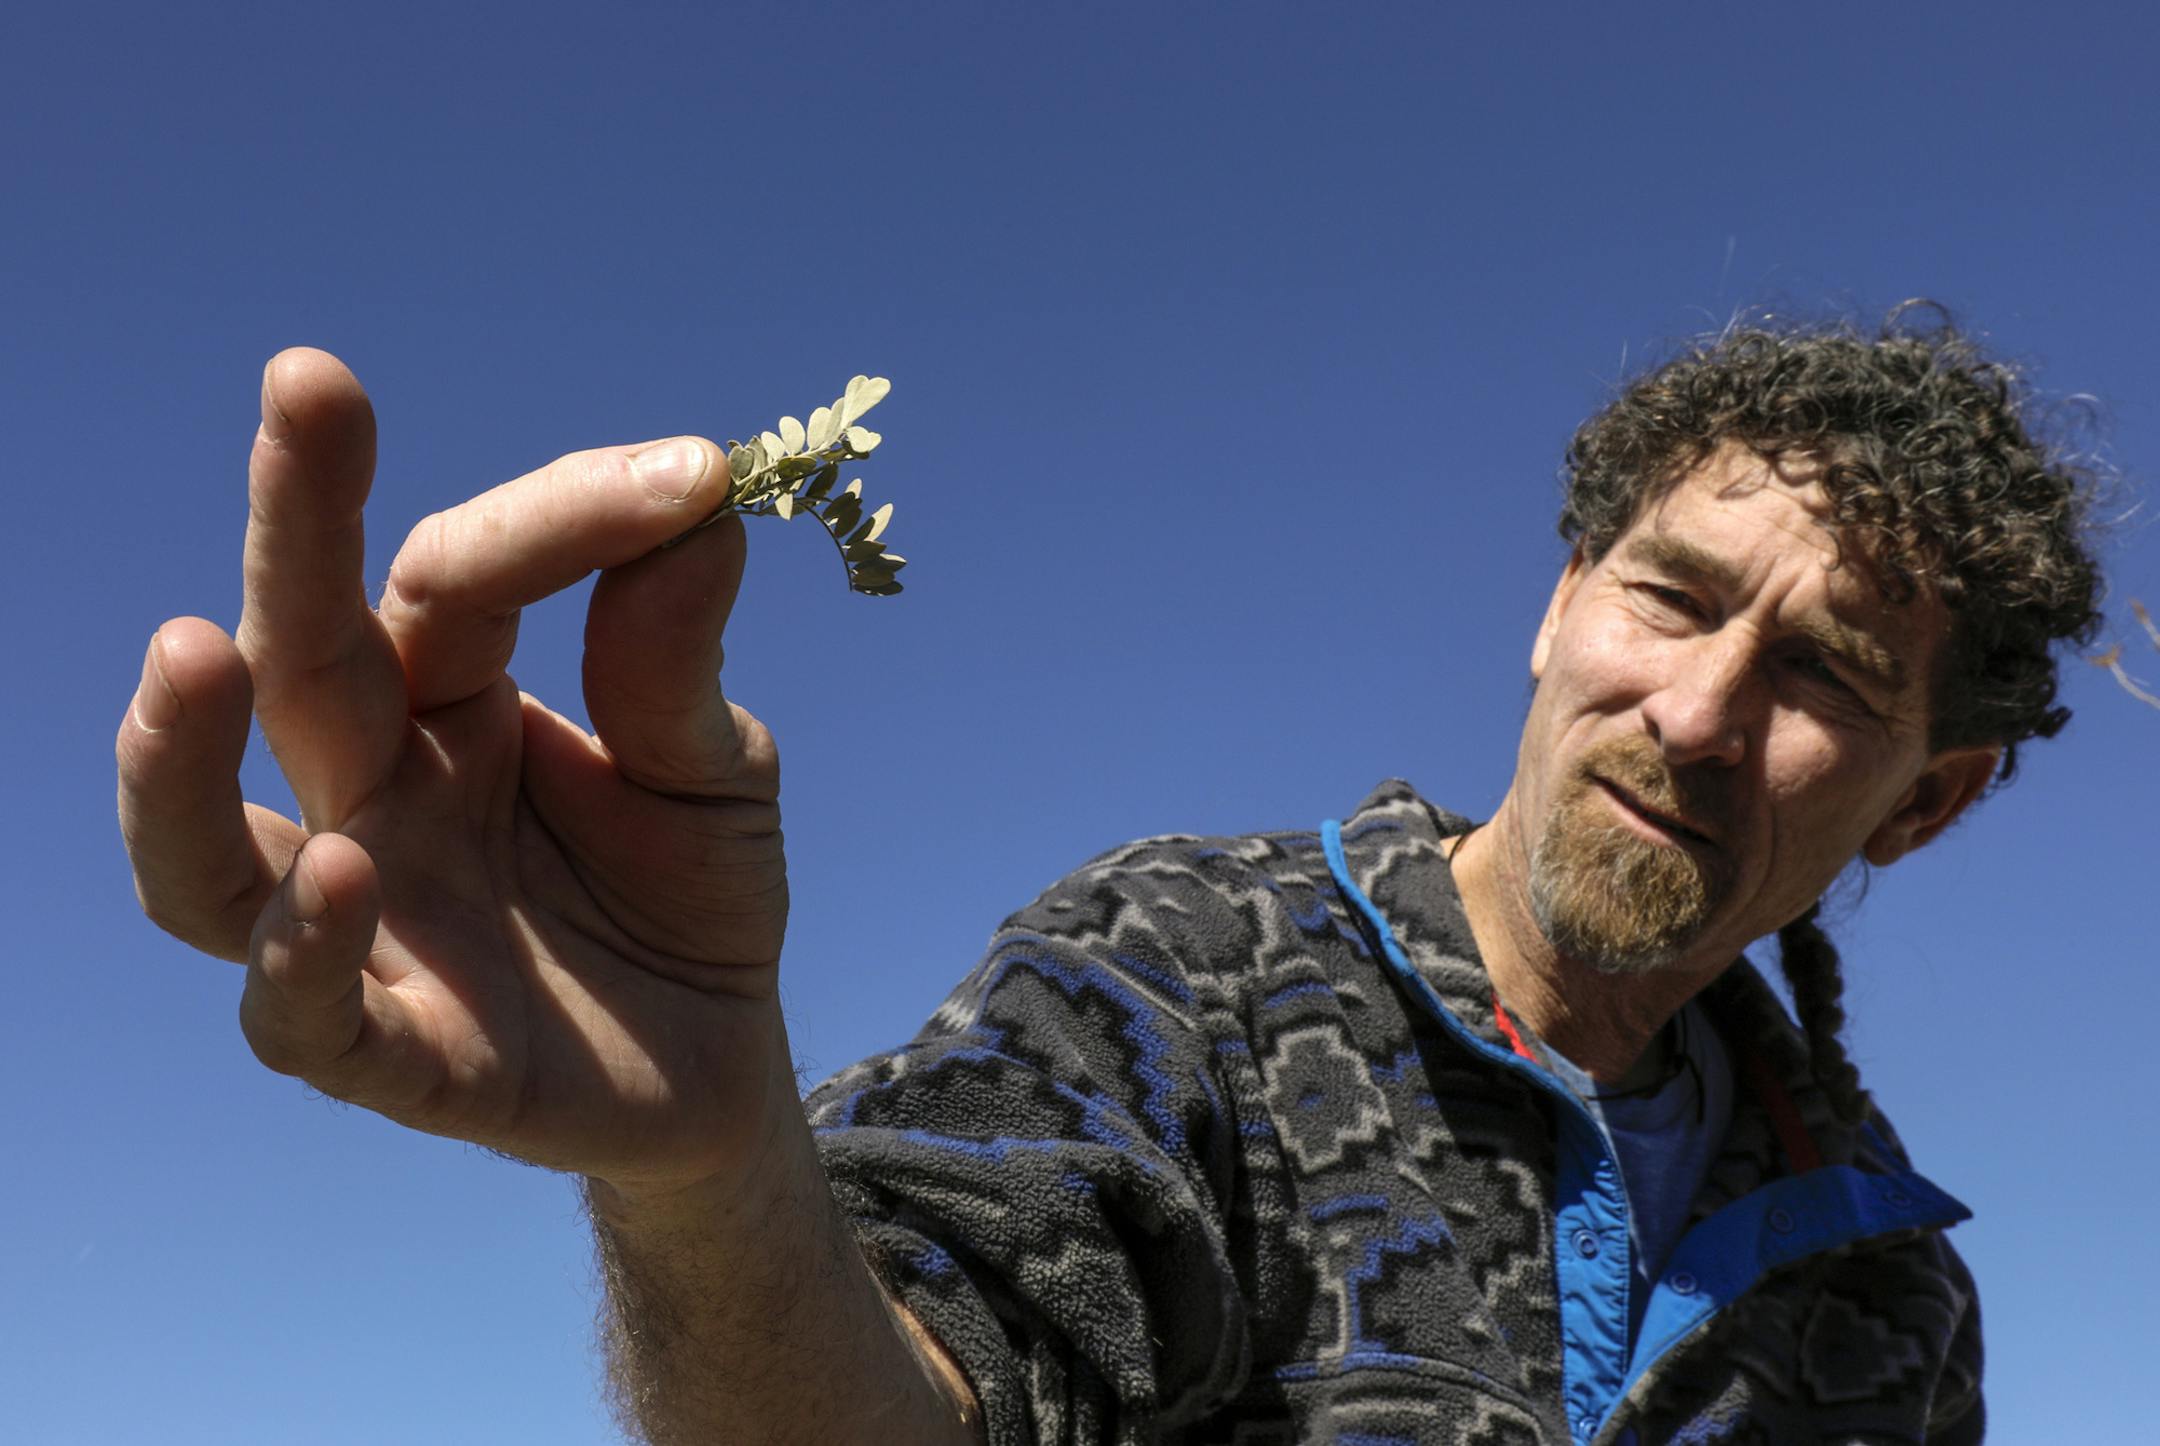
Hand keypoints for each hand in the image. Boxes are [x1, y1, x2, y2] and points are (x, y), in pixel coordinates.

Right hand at [118, 349, 796, 1193]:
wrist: (726, 1058)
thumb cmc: (692, 890)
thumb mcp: (710, 765)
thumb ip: (675, 663)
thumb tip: (697, 507)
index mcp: (447, 702)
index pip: (452, 576)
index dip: (559, 518)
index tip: (694, 474)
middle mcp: (373, 795)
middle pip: (295, 658)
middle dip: (292, 525)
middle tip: (305, 387)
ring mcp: (368, 926)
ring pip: (209, 855)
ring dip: (182, 759)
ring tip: (193, 650)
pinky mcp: (398, 1056)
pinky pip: (303, 1015)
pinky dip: (299, 954)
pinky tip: (337, 879)